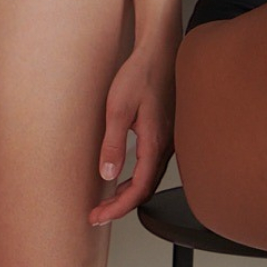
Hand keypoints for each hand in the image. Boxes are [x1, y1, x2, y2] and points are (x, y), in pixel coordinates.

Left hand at [87, 33, 176, 223]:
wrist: (160, 51)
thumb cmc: (140, 74)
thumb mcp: (118, 108)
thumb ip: (113, 144)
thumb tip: (106, 174)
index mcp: (155, 144)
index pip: (138, 190)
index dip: (117, 208)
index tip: (97, 216)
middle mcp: (166, 147)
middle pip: (146, 190)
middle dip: (121, 206)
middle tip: (98, 214)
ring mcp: (169, 141)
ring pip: (150, 180)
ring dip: (129, 195)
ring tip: (107, 201)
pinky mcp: (166, 134)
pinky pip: (153, 167)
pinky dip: (137, 180)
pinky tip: (124, 177)